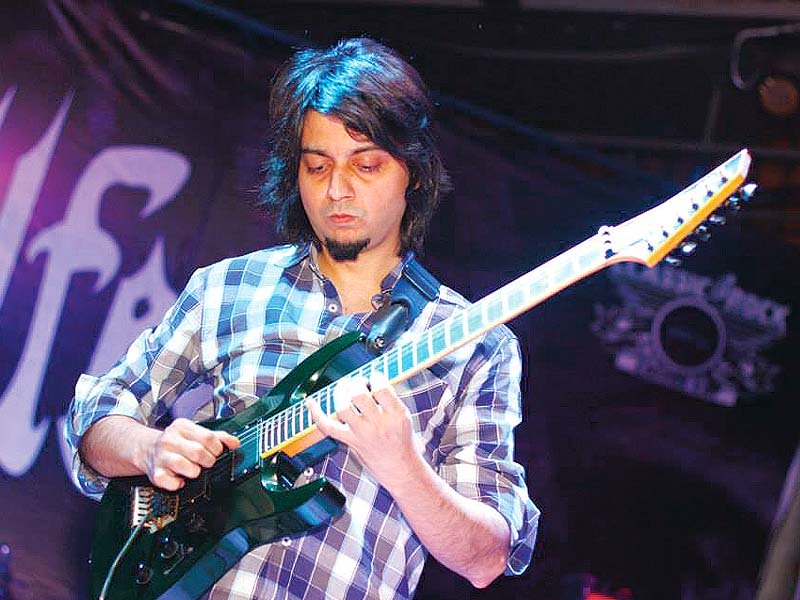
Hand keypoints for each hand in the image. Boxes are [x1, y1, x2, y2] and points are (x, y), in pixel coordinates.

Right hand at [143, 418, 239, 490]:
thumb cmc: (175, 442)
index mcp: (182, 427)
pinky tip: (180, 479)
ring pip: (185, 466)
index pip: (208, 437)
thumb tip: (235, 442)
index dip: (217, 448)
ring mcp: (161, 456)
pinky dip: (178, 484)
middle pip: (198, 452)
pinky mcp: (155, 473)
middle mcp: (170, 440)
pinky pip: (171, 482)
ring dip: (194, 472)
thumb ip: (217, 437)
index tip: (216, 452)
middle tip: (206, 463)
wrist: (146, 449)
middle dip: (208, 461)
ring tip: (194, 470)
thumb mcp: (194, 433)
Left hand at [307, 373, 421, 490]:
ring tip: (343, 390)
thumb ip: (389, 400)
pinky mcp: (351, 442)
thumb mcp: (404, 417)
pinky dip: (316, 414)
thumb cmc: (403, 442)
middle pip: (358, 395)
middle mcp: (379, 424)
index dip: (375, 377)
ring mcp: (363, 434)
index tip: (373, 377)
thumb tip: (370, 381)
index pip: (381, 388)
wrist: (401, 470)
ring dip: (340, 394)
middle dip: (355, 383)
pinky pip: (328, 427)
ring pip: (342, 408)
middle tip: (357, 383)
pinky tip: (311, 403)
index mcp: (396, 414)